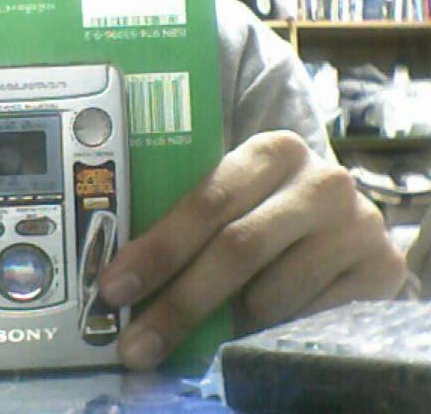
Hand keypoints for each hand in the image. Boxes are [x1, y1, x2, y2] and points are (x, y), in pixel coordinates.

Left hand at [99, 130, 405, 369]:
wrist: (340, 221)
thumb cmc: (268, 209)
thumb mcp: (236, 201)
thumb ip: (191, 226)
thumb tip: (124, 284)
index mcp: (272, 152)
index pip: (208, 201)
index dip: (158, 249)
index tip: (115, 289)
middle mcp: (321, 181)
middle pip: (238, 249)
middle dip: (180, 303)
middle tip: (138, 345)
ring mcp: (357, 225)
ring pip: (272, 295)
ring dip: (228, 326)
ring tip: (210, 333)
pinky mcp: (382, 268)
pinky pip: (310, 321)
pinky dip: (270, 336)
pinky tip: (253, 333)